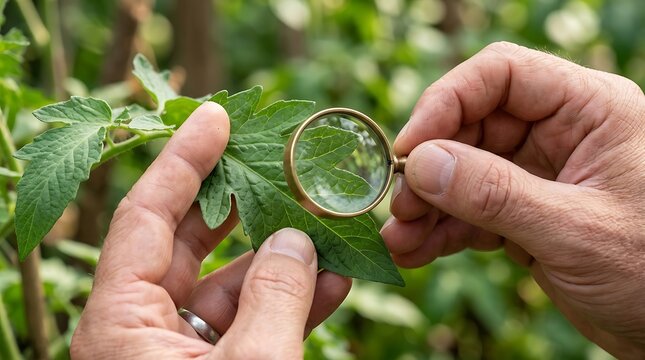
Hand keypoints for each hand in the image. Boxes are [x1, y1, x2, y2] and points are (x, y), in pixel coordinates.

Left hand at [71, 103, 350, 358]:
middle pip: (189, 242)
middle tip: (276, 162)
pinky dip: (290, 305)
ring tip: (326, 227)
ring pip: (229, 286)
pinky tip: (333, 281)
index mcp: (120, 323)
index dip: (182, 160)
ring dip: (283, 261)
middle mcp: (141, 330)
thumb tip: (295, 241)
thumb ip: (276, 298)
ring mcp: (179, 352)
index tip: (217, 117)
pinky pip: (249, 325)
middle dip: (241, 202)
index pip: (144, 216)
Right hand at [381, 42, 644, 357]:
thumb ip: (496, 195)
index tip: (408, 147)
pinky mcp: (524, 214)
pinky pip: (470, 211)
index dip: (447, 102)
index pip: (502, 76)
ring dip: (428, 204)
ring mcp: (538, 175)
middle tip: (400, 205)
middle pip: (472, 126)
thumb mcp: (576, 231)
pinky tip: (415, 251)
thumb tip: (420, 163)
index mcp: (589, 111)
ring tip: (399, 238)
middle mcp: (560, 134)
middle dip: (430, 167)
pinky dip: (441, 230)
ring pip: (463, 172)